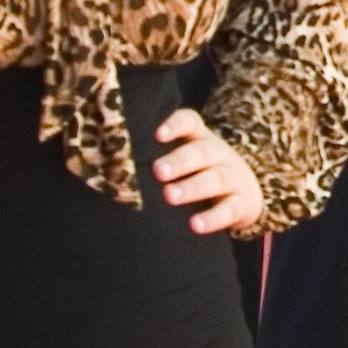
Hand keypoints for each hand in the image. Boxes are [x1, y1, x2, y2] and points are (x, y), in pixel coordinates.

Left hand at [153, 108, 265, 233]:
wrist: (246, 193)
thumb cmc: (199, 174)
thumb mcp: (186, 158)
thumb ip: (154, 157)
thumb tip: (102, 164)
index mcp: (200, 139)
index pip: (190, 122)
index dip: (175, 125)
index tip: (157, 134)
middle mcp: (217, 154)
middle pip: (201, 152)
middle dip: (179, 161)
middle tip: (157, 171)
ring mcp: (233, 178)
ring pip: (215, 179)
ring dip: (192, 187)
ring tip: (169, 196)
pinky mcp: (242, 204)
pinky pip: (229, 209)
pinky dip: (213, 218)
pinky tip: (195, 225)